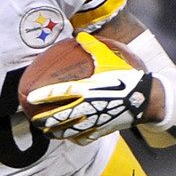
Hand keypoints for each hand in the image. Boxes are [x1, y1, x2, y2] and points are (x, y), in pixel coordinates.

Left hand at [27, 32, 153, 143]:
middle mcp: (87, 107)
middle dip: (44, 120)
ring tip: (46, 132)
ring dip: (55, 133)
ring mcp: (94, 121)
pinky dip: (74, 139)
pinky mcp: (101, 131)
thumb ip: (93, 47)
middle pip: (59, 117)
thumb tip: (80, 35)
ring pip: (69, 132)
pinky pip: (84, 138)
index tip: (30, 98)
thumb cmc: (127, 77)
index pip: (59, 93)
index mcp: (87, 89)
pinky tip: (69, 138)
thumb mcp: (109, 59)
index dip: (43, 96)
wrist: (145, 99)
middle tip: (34, 120)